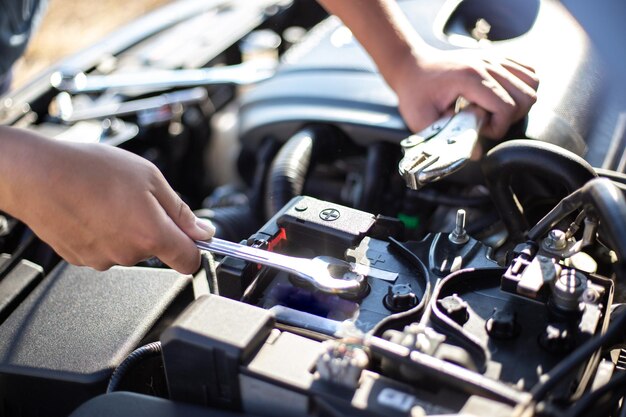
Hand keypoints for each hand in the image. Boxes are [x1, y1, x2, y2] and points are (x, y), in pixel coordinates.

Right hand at [0, 127, 214, 273]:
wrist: (37, 175)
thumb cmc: (90, 170)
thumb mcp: (149, 178)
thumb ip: (180, 210)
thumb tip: (203, 231)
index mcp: (151, 235)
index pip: (189, 262)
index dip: (194, 249)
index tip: (193, 238)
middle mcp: (128, 254)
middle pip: (156, 249)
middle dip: (154, 227)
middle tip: (136, 199)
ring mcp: (102, 259)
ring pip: (128, 248)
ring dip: (126, 229)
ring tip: (108, 200)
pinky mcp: (79, 259)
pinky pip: (104, 248)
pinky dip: (103, 232)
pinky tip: (91, 209)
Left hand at [392, 49, 538, 138]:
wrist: (412, 66)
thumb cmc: (415, 93)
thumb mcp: (422, 120)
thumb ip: (447, 138)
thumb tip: (475, 153)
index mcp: (469, 78)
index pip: (506, 107)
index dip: (498, 127)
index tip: (479, 130)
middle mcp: (486, 64)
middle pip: (526, 95)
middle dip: (511, 118)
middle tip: (487, 122)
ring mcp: (493, 58)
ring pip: (532, 82)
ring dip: (519, 104)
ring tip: (495, 110)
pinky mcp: (497, 57)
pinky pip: (527, 71)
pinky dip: (521, 88)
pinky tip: (500, 98)